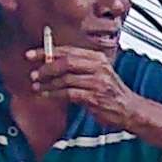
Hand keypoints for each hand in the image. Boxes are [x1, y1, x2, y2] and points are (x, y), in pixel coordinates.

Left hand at [24, 41, 149, 129]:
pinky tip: (47, 95)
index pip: (68, 51)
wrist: (130, 110)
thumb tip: (50, 62)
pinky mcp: (95, 97)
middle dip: (46, 68)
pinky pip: (69, 93)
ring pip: (66, 78)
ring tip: (38, 87)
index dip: (46, 51)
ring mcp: (98, 82)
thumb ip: (77, 67)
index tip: (31, 55)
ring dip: (48, 83)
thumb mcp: (97, 74)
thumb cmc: (111, 93)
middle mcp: (98, 67)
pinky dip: (55, 94)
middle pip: (66, 62)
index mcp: (97, 58)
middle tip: (34, 74)